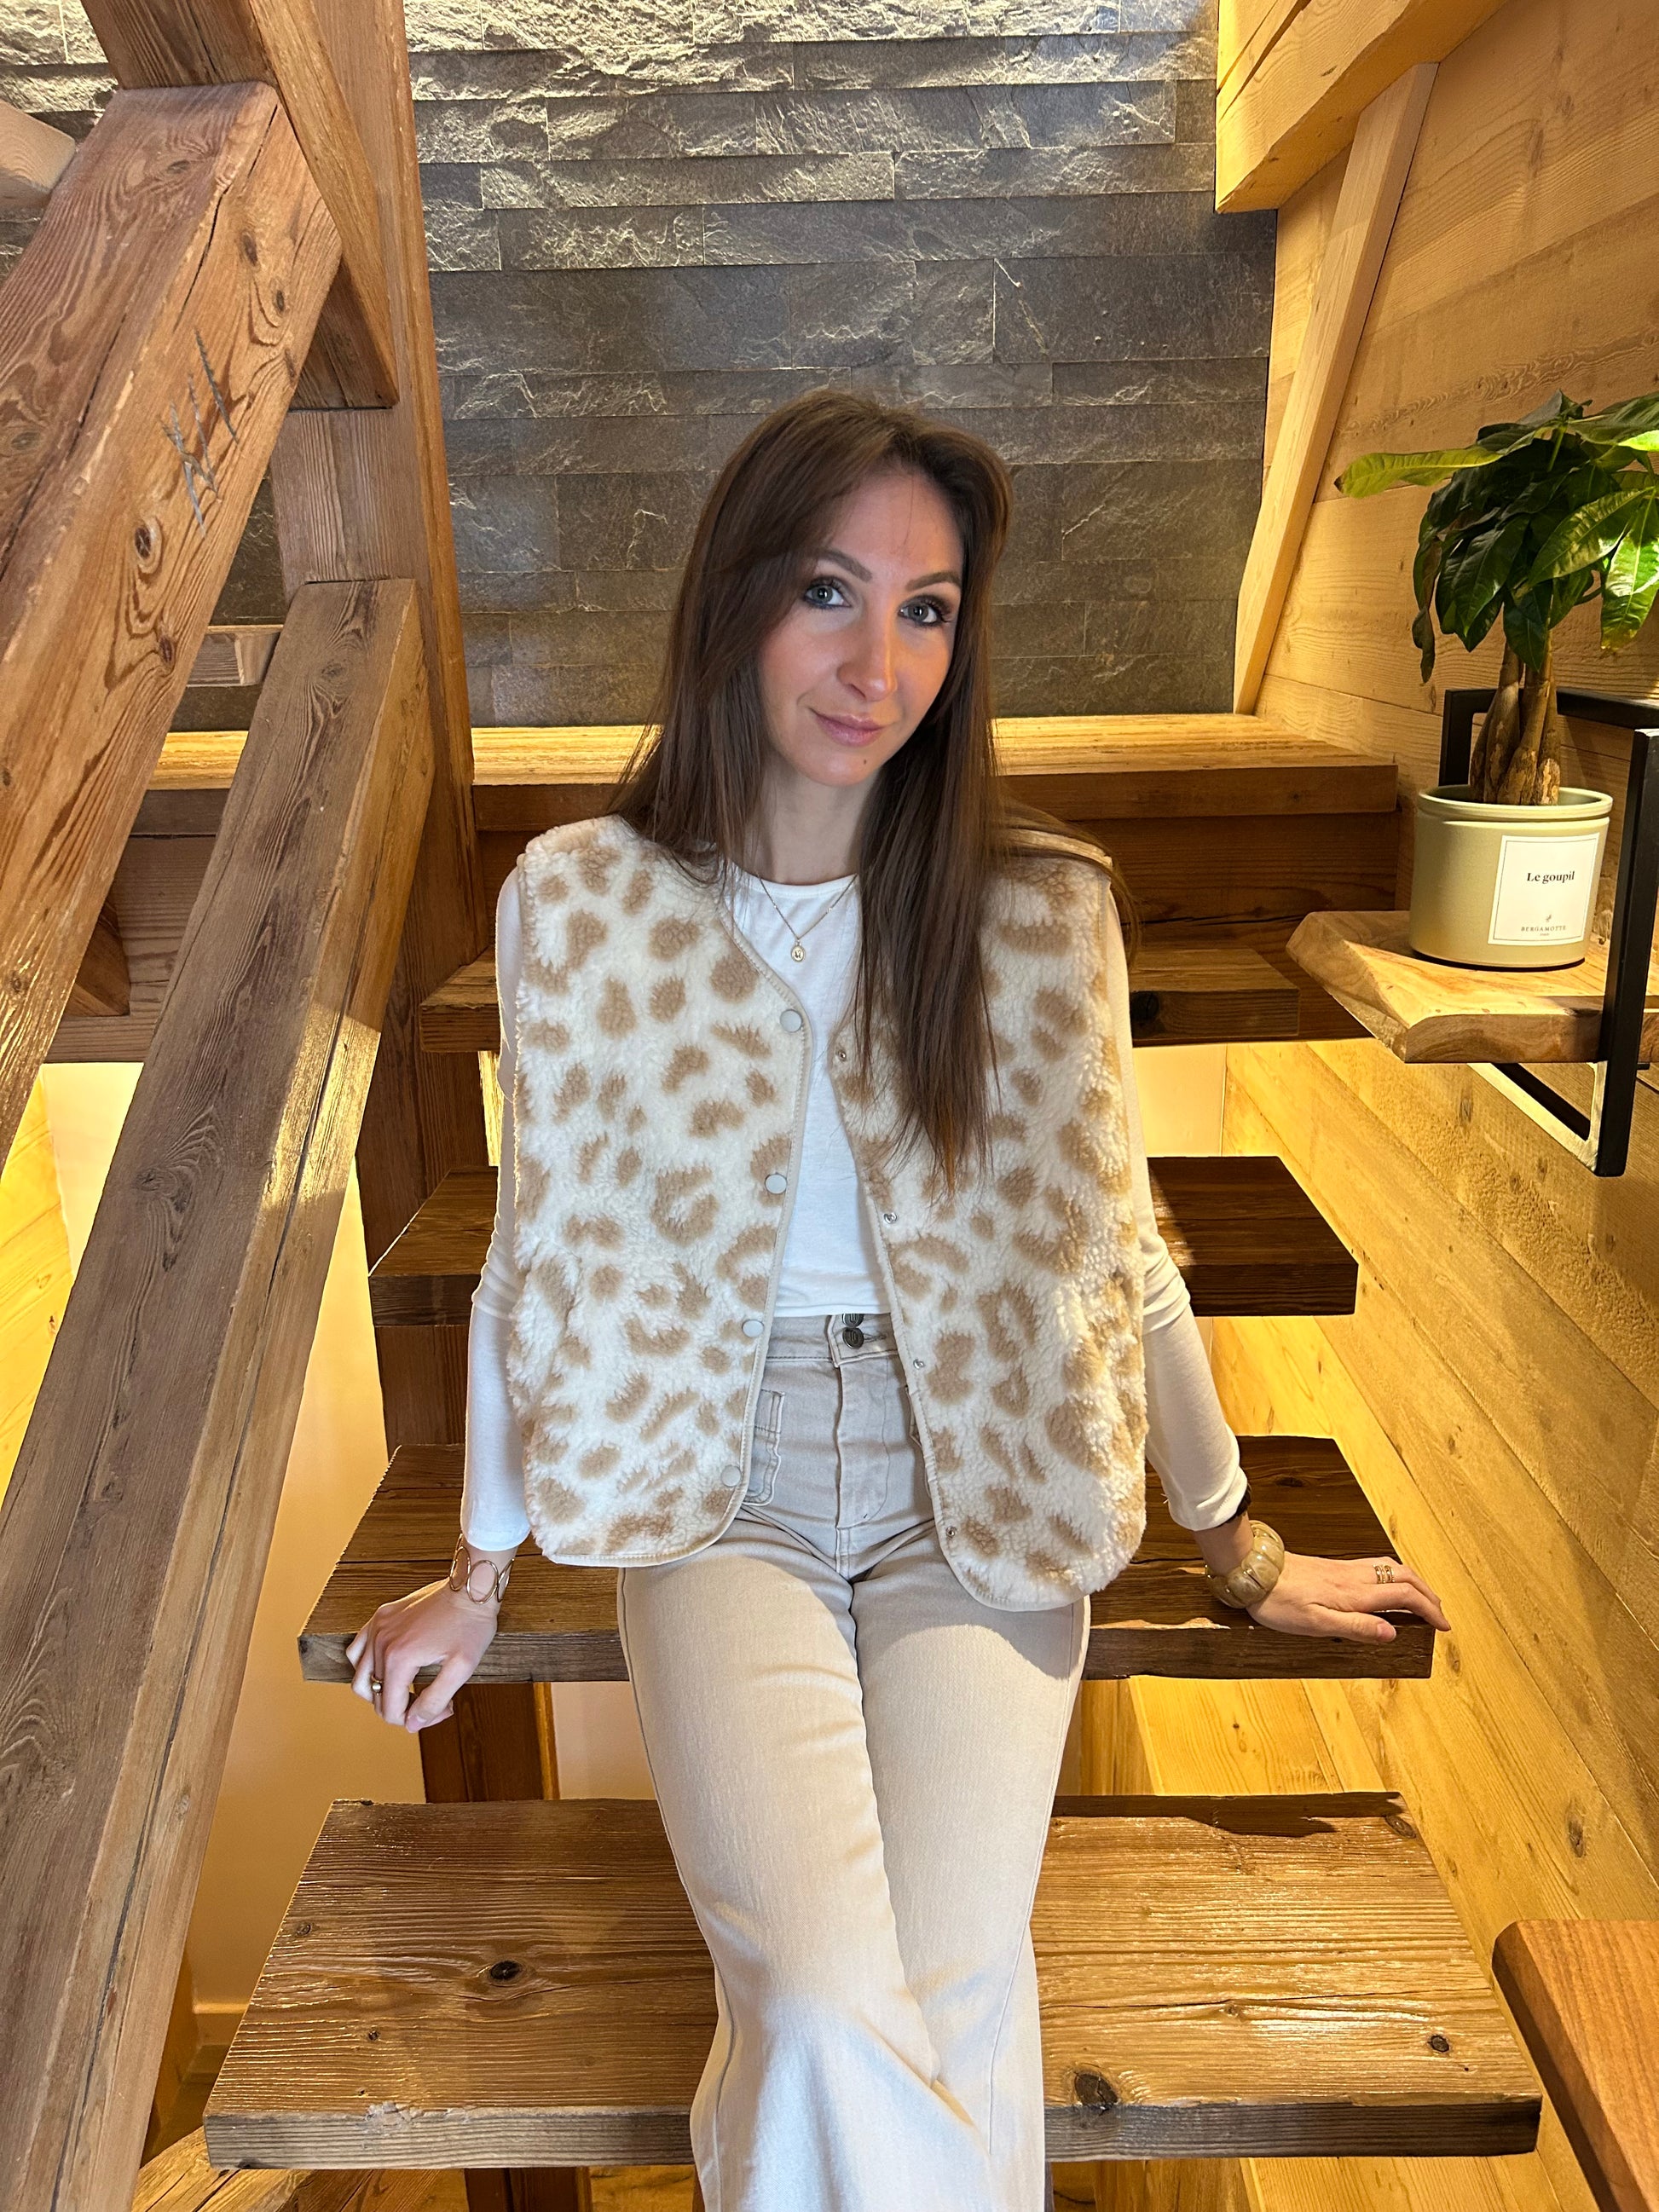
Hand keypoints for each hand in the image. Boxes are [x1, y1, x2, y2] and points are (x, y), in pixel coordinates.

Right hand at [346, 1579, 501, 1731]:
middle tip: (431, 1703)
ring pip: (360, 1677)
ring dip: (379, 1692)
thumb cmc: (471, 1625)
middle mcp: (381, 1643)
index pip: (390, 1710)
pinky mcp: (379, 1617)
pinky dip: (365, 1666)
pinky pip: (357, 1650)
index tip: (441, 1710)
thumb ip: (434, 1701)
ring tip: (406, 1691)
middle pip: (376, 1697)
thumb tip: (412, 1724)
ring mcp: (377, 1628)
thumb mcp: (461, 1669)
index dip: (414, 1720)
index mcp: (400, 1658)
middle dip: (401, 1708)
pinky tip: (386, 1669)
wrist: (471, 1587)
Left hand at [1247, 1551, 1450, 1644]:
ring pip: (1391, 1568)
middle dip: (1429, 1594)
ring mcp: (1344, 1569)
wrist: (1252, 1570)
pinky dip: (1393, 1575)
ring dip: (1413, 1582)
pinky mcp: (1333, 1566)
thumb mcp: (1317, 1624)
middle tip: (1440, 1613)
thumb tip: (1392, 1633)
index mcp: (1355, 1594)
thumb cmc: (1278, 1601)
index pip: (1405, 1597)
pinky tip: (1385, 1584)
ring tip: (1421, 1598)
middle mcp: (1354, 1577)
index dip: (1430, 1611)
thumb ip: (1356, 1628)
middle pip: (1405, 1577)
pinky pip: (1374, 1566)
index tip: (1445, 1626)